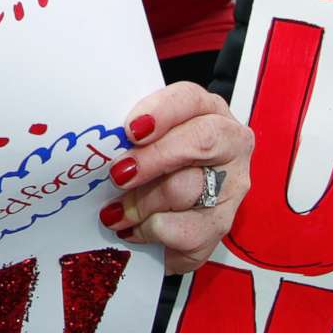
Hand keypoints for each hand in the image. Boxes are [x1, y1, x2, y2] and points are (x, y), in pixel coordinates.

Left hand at [99, 82, 251, 274]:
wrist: (179, 211)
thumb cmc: (158, 164)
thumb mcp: (149, 141)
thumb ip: (135, 137)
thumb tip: (101, 148)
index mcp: (209, 111)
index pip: (191, 99)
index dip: (161, 112)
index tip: (131, 130)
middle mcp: (230, 144)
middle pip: (199, 143)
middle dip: (152, 160)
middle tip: (117, 176)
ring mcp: (231, 186)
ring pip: (185, 189)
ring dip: (141, 204)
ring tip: (115, 212)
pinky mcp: (222, 225)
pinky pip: (186, 232)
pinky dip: (152, 232)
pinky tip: (135, 231)